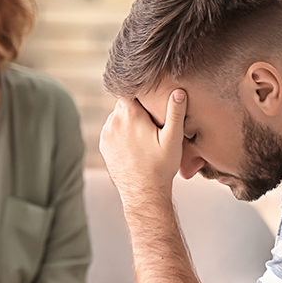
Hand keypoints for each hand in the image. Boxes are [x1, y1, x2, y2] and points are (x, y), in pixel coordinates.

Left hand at [99, 90, 186, 205]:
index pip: (131, 90)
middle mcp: (113, 121)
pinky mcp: (103, 145)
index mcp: (129, 114)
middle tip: (152, 120)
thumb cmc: (161, 166)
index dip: (142, 92)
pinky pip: (112, 130)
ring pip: (117, 117)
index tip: (152, 99)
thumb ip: (175, 113)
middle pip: (124, 103)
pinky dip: (121, 132)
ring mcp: (106, 133)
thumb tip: (178, 91)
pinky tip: (135, 143)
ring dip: (128, 120)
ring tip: (144, 133)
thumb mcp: (173, 139)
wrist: (143, 192)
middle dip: (137, 108)